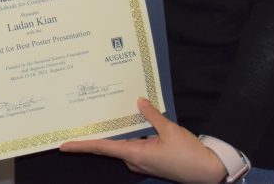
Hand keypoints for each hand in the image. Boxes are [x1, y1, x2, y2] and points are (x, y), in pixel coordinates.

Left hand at [60, 98, 227, 183]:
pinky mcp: (151, 159)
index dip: (82, 146)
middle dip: (94, 135)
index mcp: (135, 155)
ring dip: (114, 131)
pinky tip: (127, 120)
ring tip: (99, 115)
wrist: (210, 172)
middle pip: (109, 145)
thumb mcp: (170, 130)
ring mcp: (143, 161)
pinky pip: (134, 145)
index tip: (64, 145)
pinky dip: (129, 133)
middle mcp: (135, 160)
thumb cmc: (189, 155)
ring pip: (122, 143)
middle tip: (77, 122)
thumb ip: (152, 115)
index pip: (102, 148)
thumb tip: (139, 101)